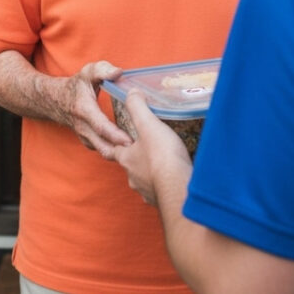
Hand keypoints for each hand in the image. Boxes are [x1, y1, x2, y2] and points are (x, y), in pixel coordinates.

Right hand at [48, 60, 132, 158]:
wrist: (57, 100)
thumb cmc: (76, 86)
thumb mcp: (88, 72)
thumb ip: (103, 70)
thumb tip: (119, 72)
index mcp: (84, 109)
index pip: (100, 126)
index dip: (115, 135)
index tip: (130, 140)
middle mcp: (83, 127)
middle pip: (103, 144)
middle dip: (122, 149)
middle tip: (142, 150)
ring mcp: (85, 137)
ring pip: (103, 150)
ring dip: (120, 153)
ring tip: (140, 150)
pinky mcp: (89, 142)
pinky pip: (103, 150)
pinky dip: (116, 151)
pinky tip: (130, 148)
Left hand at [113, 90, 191, 205]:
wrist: (179, 189)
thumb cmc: (162, 156)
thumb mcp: (148, 124)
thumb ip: (138, 107)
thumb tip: (132, 93)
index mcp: (126, 159)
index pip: (114, 149)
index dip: (117, 141)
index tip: (121, 136)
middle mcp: (133, 177)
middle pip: (131, 166)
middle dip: (138, 158)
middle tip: (148, 148)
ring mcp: (146, 191)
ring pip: (145, 180)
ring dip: (152, 173)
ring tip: (164, 163)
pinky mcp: (162, 200)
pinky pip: (161, 190)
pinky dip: (165, 184)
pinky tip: (174, 178)